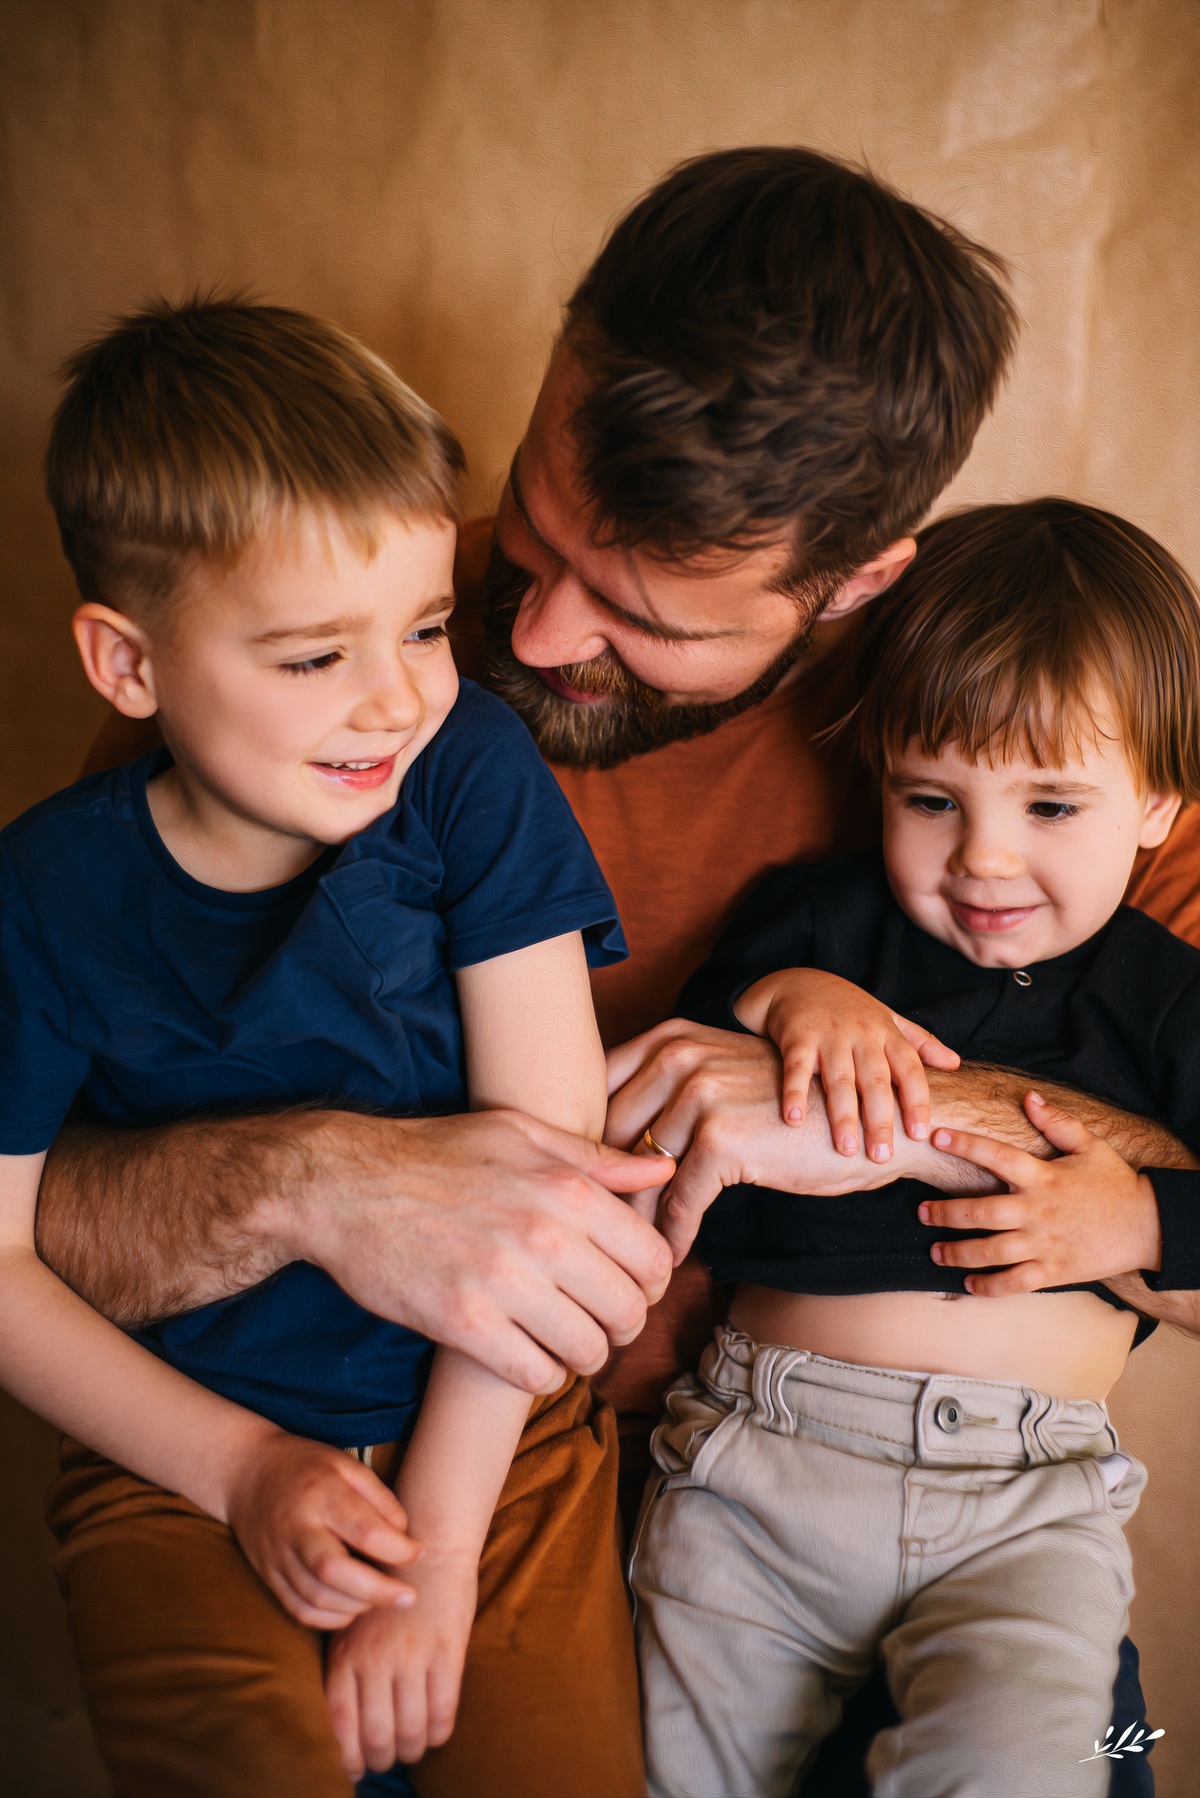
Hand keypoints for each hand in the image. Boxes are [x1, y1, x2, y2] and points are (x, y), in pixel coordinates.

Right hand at [223, 1431, 422, 1629]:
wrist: (247, 1473)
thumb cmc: (307, 1467)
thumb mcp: (348, 1466)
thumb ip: (380, 1499)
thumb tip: (405, 1539)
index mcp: (320, 1494)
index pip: (364, 1530)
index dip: (397, 1549)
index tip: (418, 1553)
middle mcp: (295, 1528)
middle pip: (335, 1572)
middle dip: (378, 1591)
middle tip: (409, 1597)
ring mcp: (278, 1556)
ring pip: (318, 1598)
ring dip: (358, 1606)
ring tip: (383, 1598)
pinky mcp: (268, 1576)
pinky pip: (300, 1611)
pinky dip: (331, 1618)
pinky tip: (353, 1607)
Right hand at [272, 1109, 673, 1394]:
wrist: (344, 1185)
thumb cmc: (435, 1154)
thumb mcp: (520, 1134)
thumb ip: (595, 1158)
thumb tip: (660, 1172)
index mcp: (566, 1187)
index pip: (654, 1259)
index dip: (651, 1283)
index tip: (628, 1286)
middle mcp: (543, 1235)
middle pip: (629, 1311)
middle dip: (622, 1324)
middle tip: (597, 1320)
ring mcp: (503, 1282)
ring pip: (589, 1350)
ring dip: (582, 1354)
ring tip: (562, 1339)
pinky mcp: (464, 1324)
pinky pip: (536, 1374)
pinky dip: (541, 1373)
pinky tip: (526, 1353)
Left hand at [325, 1548, 477, 1777]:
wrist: (429, 1541)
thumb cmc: (387, 1585)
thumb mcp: (353, 1622)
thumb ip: (348, 1664)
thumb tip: (346, 1722)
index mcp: (346, 1653)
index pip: (340, 1725)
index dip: (349, 1757)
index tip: (357, 1768)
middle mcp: (374, 1660)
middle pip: (377, 1736)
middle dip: (383, 1758)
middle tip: (389, 1759)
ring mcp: (411, 1656)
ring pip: (410, 1731)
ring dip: (412, 1750)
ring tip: (413, 1748)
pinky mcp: (446, 1652)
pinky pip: (443, 1711)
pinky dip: (439, 1732)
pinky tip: (437, 1731)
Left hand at [606, 1021, 913, 1262]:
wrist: (869, 1118)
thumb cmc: (796, 1107)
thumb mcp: (726, 1075)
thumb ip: (671, 1089)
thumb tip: (608, 1138)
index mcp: (673, 1037)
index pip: (600, 1086)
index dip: (588, 1135)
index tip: (582, 1177)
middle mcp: (680, 1057)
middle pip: (612, 1132)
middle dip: (605, 1185)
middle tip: (600, 1227)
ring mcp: (700, 1095)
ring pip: (642, 1172)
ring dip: (636, 1219)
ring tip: (633, 1250)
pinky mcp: (721, 1140)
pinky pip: (679, 1201)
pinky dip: (675, 1235)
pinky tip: (675, 1255)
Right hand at [735, 969, 958, 1158]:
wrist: (797, 983)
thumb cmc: (849, 1009)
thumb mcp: (887, 1019)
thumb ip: (919, 1042)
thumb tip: (955, 1064)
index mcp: (886, 1033)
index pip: (909, 1069)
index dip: (916, 1101)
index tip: (920, 1134)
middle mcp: (861, 1034)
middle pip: (875, 1081)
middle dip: (880, 1120)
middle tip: (882, 1155)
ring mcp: (829, 1035)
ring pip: (839, 1079)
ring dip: (842, 1115)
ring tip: (846, 1149)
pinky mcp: (797, 1037)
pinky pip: (797, 1068)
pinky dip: (795, 1093)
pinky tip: (793, 1119)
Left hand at [920, 1092, 1162, 1294]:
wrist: (1148, 1227)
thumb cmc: (1114, 1184)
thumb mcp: (1090, 1146)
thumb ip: (1057, 1122)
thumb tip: (1028, 1097)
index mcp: (1044, 1176)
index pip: (996, 1156)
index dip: (965, 1144)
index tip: (936, 1137)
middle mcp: (1038, 1211)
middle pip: (981, 1212)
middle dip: (945, 1213)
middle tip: (921, 1212)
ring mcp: (1044, 1244)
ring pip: (991, 1251)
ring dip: (957, 1252)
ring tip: (935, 1250)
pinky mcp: (1054, 1272)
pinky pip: (1014, 1283)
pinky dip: (989, 1286)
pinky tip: (970, 1283)